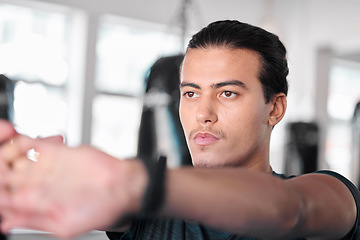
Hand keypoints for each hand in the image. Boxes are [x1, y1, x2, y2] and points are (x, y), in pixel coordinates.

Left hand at [0, 133, 147, 237]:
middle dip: (0, 168)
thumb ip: (34, 220)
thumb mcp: (65, 225)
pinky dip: (20, 140)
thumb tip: (6, 222)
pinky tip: (14, 138)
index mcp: (37, 205)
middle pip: (6, 176)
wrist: (123, 186)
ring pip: (15, 158)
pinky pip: (32, 144)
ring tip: (3, 144)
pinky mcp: (58, 152)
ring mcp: (47, 168)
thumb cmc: (100, 209)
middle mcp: (39, 186)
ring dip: (6, 153)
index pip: (5, 198)